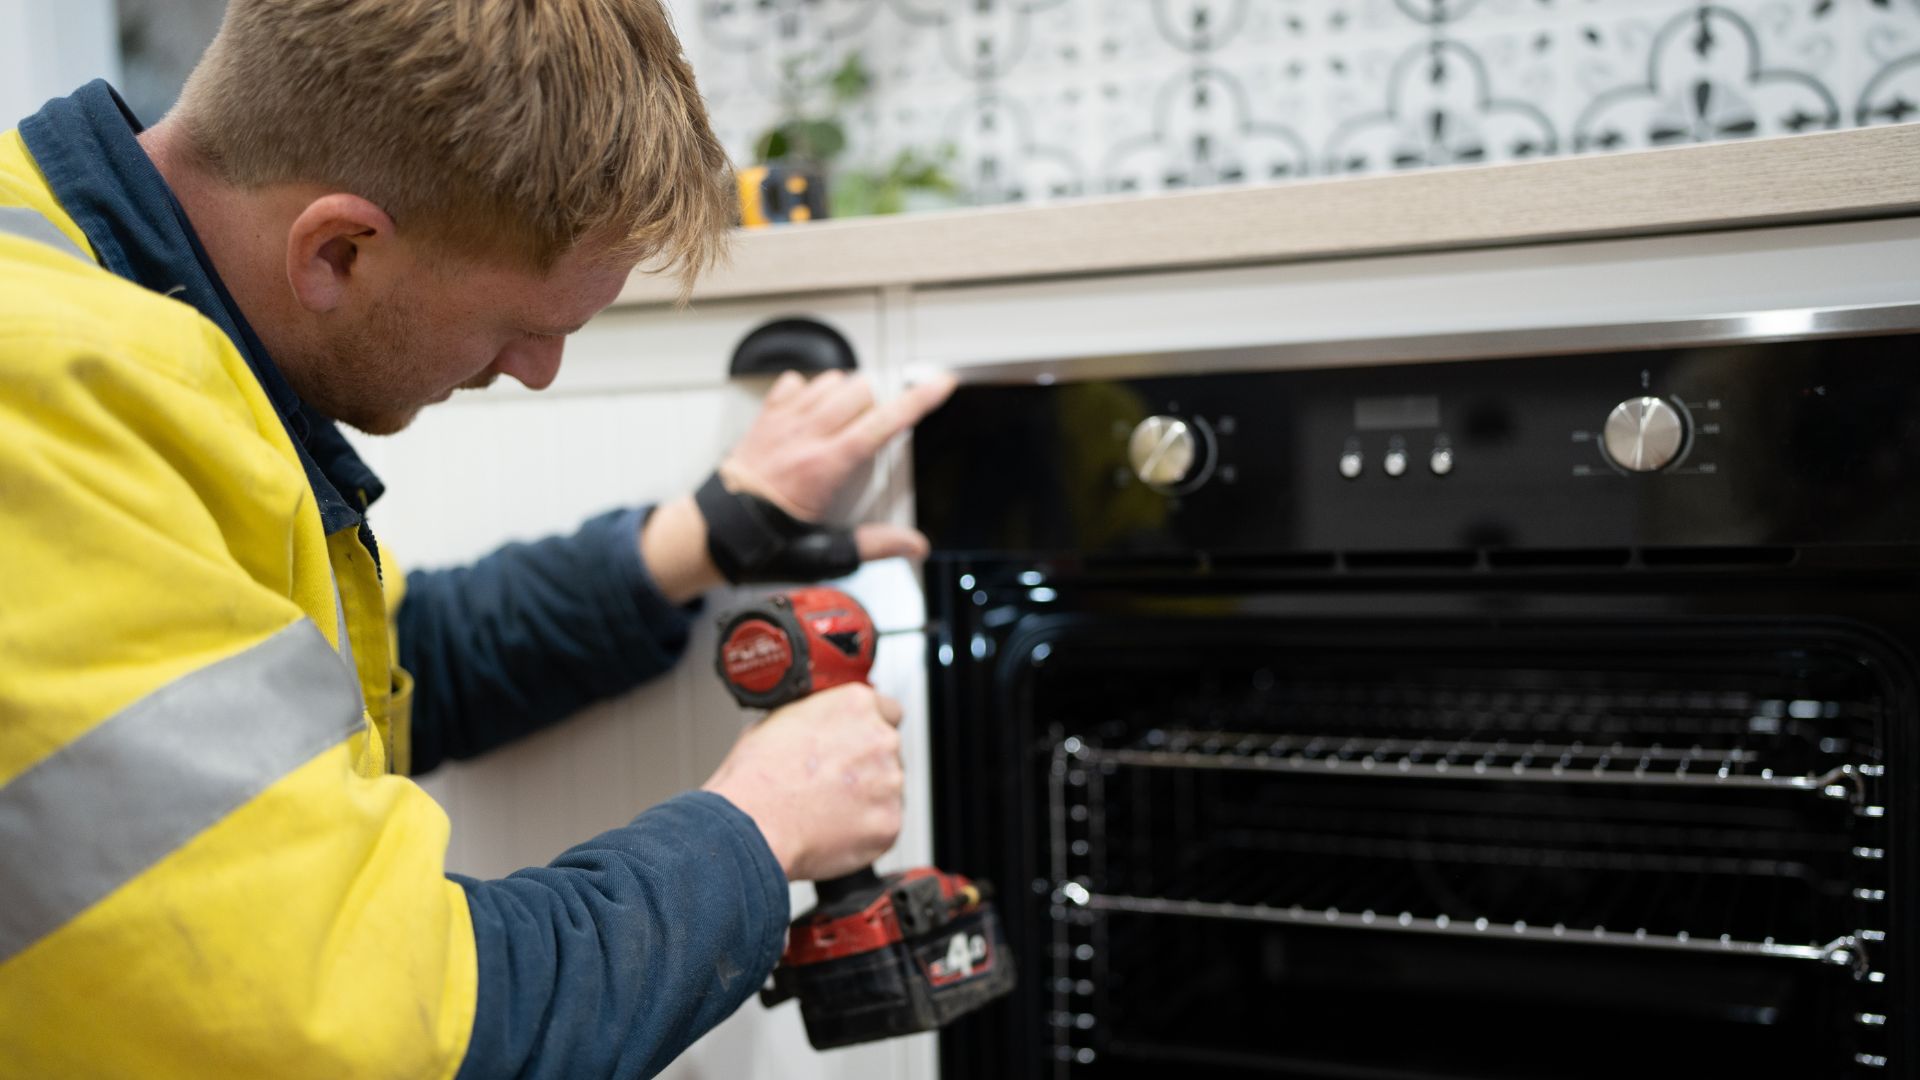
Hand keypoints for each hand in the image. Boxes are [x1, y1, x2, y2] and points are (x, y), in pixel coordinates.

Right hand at [701, 683, 904, 881]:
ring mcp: (890, 782)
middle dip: (866, 766)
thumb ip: (814, 718)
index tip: (859, 742)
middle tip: (833, 782)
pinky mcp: (890, 822)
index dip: (868, 729)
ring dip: (868, 798)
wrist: (753, 826)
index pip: (888, 711)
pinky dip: (866, 829)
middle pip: (887, 751)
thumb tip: (816, 726)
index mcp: (856, 706)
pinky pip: (885, 824)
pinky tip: (834, 829)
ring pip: (888, 789)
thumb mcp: (776, 721)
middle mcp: (880, 739)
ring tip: (827, 809)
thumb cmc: (757, 778)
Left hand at [720, 369, 956, 562]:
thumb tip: (913, 545)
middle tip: (875, 432)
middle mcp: (806, 436)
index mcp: (826, 466)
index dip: (917, 400)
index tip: (941, 383)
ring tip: (846, 423)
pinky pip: (794, 383)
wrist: (715, 533)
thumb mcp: (823, 553)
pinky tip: (812, 414)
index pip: (882, 422)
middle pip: (859, 390)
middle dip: (877, 403)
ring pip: (829, 380)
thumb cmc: (765, 543)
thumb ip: (872, 545)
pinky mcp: (765, 420)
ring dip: (845, 394)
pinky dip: (809, 391)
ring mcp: (783, 423)